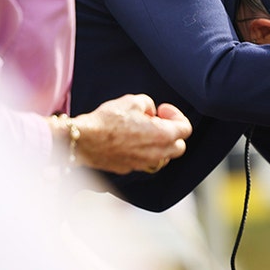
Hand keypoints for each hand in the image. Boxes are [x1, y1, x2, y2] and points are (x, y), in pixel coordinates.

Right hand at [68, 94, 191, 173]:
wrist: (83, 140)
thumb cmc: (108, 120)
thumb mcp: (132, 101)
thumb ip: (148, 104)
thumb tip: (149, 112)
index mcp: (163, 136)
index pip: (186, 129)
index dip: (176, 115)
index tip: (162, 109)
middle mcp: (157, 154)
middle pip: (178, 147)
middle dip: (171, 132)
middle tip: (156, 121)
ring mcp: (143, 164)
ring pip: (162, 157)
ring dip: (158, 144)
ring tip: (143, 131)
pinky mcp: (128, 168)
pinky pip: (144, 161)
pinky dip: (143, 152)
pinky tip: (130, 140)